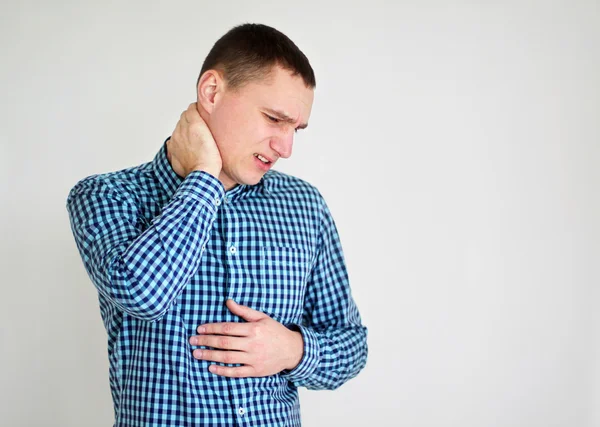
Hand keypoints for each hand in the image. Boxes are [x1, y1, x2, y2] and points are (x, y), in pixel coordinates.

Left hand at [167, 102, 221, 178]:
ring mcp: (175, 139)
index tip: (202, 114)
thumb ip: (205, 123)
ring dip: (184, 131)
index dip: (197, 110)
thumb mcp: (214, 137)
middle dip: (190, 120)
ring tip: (194, 140)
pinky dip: (179, 142)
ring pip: (178, 128)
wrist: (201, 174)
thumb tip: (200, 114)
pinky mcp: (172, 149)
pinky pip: (173, 140)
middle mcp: (181, 129)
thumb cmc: (211, 158)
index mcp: (193, 123)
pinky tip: (186, 148)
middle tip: (199, 127)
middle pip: (184, 117)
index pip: (191, 108)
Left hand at [189, 299, 303, 377]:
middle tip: (192, 341)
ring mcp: (253, 358)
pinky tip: (211, 368)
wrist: (292, 350)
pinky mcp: (255, 371)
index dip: (212, 328)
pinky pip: (236, 372)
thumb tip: (228, 302)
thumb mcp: (261, 317)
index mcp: (253, 329)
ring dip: (210, 356)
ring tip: (196, 353)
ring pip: (227, 357)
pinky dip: (222, 371)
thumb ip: (244, 311)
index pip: (227, 328)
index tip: (199, 329)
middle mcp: (252, 344)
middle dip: (206, 341)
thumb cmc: (275, 331)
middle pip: (224, 342)